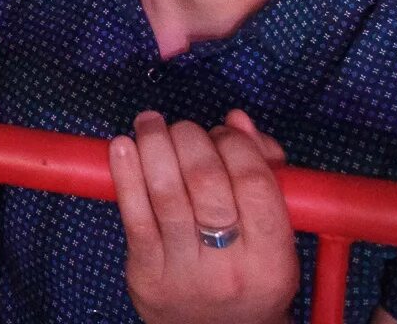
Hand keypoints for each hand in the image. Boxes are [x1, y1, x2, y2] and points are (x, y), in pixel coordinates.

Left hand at [110, 109, 297, 323]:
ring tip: (150, 123)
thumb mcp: (276, 234)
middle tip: (182, 129)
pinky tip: (121, 146)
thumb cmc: (248, 272)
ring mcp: (185, 274)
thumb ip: (265, 172)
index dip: (234, 144)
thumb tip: (237, 121)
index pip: (254, 181)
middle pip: (207, 181)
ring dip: (154, 144)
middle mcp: (230, 269)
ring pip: (166, 193)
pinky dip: (125, 174)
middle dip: (190, 138)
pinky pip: (134, 216)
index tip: (223, 133)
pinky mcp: (147, 275)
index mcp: (273, 258)